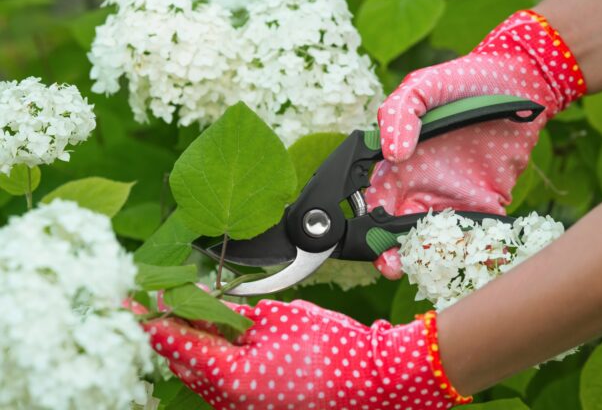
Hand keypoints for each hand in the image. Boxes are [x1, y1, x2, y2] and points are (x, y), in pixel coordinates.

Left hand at [137, 298, 468, 409]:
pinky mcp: (258, 408)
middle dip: (167, 331)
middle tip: (153, 302)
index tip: (130, 299)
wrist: (374, 381)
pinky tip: (218, 338)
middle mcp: (229, 402)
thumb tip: (204, 305)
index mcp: (230, 377)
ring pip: (200, 377)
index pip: (176, 343)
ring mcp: (243, 409)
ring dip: (190, 346)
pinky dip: (213, 360)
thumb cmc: (332, 348)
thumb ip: (234, 315)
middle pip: (182, 363)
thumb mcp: (280, 319)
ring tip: (184, 315)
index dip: (151, 317)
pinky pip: (222, 385)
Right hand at [365, 10, 585, 278]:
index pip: (374, 203)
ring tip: (425, 266)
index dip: (368, 225)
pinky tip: (467, 258)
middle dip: (392, 253)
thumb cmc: (463, 81)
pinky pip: (474, 235)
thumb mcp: (421, 87)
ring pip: (433, 240)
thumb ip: (397, 115)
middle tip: (394, 266)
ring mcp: (453, 198)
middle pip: (399, 231)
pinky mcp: (486, 204)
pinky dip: (470, 251)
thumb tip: (391, 154)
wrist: (520, 81)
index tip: (370, 241)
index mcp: (397, 165)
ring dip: (427, 257)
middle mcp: (420, 187)